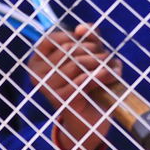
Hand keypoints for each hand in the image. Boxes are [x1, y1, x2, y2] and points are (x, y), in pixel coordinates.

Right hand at [28, 24, 120, 149]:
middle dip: (94, 50)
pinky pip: (83, 80)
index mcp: (37, 61)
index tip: (91, 46)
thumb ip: (88, 38)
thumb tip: (81, 28)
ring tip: (112, 68)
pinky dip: (100, 75)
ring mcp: (47, 88)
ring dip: (101, 63)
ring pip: (78, 63)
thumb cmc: (89, 83)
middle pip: (69, 49)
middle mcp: (36, 74)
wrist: (90, 120)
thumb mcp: (89, 56)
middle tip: (108, 58)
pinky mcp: (61, 101)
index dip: (76, 38)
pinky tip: (111, 75)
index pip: (53, 38)